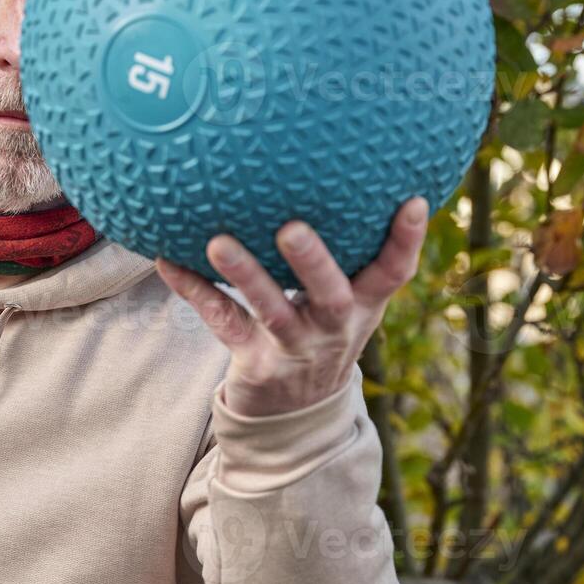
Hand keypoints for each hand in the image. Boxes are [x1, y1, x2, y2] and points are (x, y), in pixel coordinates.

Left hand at [154, 196, 430, 416]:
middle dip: (313, 262)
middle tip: (292, 228)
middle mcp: (333, 327)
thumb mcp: (346, 300)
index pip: (393, 273)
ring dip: (245, 275)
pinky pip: (223, 321)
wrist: (295, 417)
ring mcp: (294, 348)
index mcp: (362, 305)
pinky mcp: (256, 364)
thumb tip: (333, 166)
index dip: (406, 241)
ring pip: (271, 311)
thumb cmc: (320, 332)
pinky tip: (169, 260)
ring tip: (219, 243)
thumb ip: (347, 251)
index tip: (413, 203)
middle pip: (330, 295)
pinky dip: (195, 291)